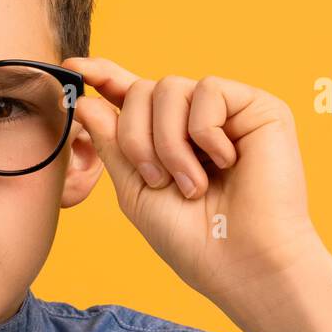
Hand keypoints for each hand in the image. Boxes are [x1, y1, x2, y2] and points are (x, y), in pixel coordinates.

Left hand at [64, 57, 325, 307]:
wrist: (241, 262)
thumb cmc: (192, 238)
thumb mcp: (135, 191)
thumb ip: (112, 144)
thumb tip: (87, 100)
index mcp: (167, 138)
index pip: (132, 95)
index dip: (103, 76)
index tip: (72, 68)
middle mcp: (196, 120)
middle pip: (143, 90)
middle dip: (136, 137)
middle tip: (156, 180)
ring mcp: (228, 112)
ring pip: (170, 87)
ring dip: (169, 142)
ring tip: (192, 184)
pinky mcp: (259, 108)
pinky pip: (209, 90)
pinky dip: (205, 132)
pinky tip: (227, 162)